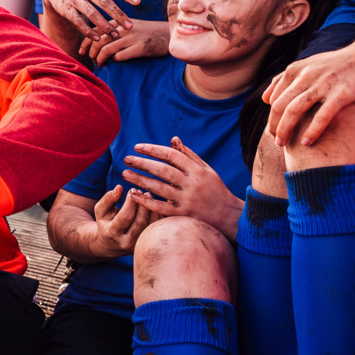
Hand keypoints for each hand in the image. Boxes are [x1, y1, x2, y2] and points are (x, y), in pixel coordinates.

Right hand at [43, 0, 140, 40]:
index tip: (138, 2)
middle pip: (103, 2)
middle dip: (117, 14)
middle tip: (130, 26)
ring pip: (91, 13)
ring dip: (104, 25)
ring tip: (115, 35)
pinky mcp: (65, 9)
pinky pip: (78, 22)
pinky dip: (87, 31)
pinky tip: (97, 38)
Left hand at [79, 18, 168, 66]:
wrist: (169, 34)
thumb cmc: (146, 32)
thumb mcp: (129, 26)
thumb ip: (114, 30)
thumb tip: (95, 41)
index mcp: (119, 21)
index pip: (96, 30)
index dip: (86, 42)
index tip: (82, 52)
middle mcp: (124, 28)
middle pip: (99, 40)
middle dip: (91, 52)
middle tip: (92, 60)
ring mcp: (133, 38)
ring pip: (107, 49)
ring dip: (100, 59)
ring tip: (99, 64)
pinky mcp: (141, 48)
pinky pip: (121, 56)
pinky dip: (114, 61)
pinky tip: (114, 63)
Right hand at [89, 184, 159, 257]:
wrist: (110, 244)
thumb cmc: (105, 222)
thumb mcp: (101, 210)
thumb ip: (108, 198)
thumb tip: (119, 187)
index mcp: (112, 233)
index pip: (125, 217)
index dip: (130, 202)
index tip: (132, 189)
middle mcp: (126, 242)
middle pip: (140, 222)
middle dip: (142, 204)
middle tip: (141, 191)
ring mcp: (138, 244)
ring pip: (151, 225)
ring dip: (152, 208)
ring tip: (148, 195)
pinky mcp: (148, 243)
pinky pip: (156, 228)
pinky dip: (158, 215)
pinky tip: (153, 204)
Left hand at [123, 138, 243, 238]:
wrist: (230, 216)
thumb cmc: (215, 189)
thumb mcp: (206, 169)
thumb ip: (188, 155)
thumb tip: (173, 138)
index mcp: (197, 170)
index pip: (171, 155)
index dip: (153, 150)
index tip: (137, 147)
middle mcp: (192, 184)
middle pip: (163, 171)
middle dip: (142, 163)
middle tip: (126, 159)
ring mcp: (188, 200)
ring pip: (159, 188)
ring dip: (140, 180)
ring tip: (125, 174)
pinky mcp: (184, 215)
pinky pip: (162, 208)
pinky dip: (147, 201)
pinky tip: (133, 194)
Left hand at [264, 45, 354, 146]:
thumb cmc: (339, 64)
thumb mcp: (308, 66)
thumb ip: (285, 80)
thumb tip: (264, 99)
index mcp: (295, 70)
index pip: (274, 98)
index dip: (272, 117)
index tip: (274, 131)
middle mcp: (305, 76)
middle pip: (280, 106)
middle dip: (274, 126)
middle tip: (277, 142)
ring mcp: (323, 84)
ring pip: (294, 110)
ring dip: (285, 130)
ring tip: (283, 144)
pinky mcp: (342, 93)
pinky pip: (321, 115)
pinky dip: (311, 131)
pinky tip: (307, 142)